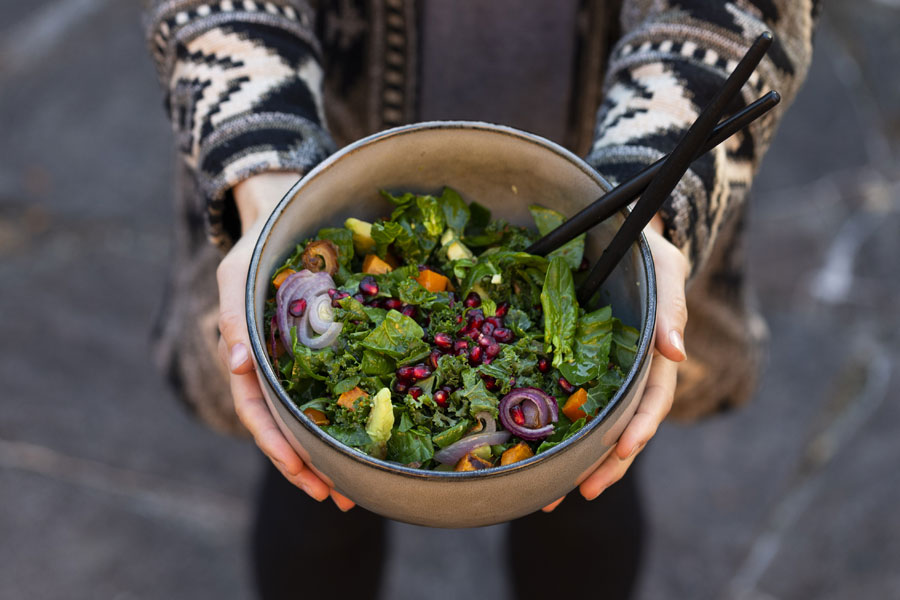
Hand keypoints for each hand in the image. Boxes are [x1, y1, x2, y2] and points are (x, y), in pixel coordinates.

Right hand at [216, 172, 355, 511]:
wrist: (285, 216)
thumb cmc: (258, 247)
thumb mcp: (237, 275)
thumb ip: (235, 316)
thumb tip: (237, 365)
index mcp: (249, 357)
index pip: (259, 414)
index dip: (281, 448)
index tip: (308, 477)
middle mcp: (275, 367)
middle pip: (289, 427)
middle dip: (312, 466)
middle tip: (344, 498)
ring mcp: (303, 360)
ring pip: (315, 415)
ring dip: (334, 451)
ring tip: (362, 484)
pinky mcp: (330, 348)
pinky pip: (340, 386)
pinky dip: (353, 413)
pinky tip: (378, 432)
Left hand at [542, 216, 687, 510]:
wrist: (612, 234)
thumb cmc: (644, 252)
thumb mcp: (665, 268)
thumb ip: (671, 306)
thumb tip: (677, 353)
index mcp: (652, 355)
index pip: (651, 399)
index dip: (639, 427)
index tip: (621, 452)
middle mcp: (627, 372)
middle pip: (622, 426)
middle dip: (605, 464)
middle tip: (581, 491)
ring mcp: (599, 373)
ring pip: (591, 425)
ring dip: (575, 461)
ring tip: (549, 496)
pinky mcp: (571, 367)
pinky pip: (562, 402)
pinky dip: (550, 431)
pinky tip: (528, 456)